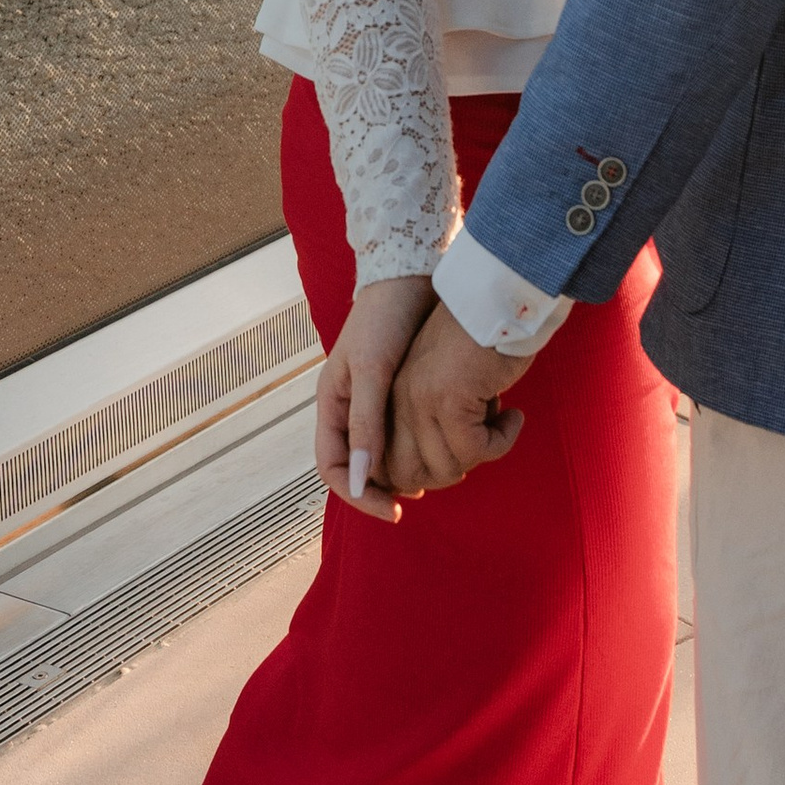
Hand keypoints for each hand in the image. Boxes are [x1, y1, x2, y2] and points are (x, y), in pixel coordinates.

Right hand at [314, 275, 433, 523]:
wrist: (413, 273)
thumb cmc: (386, 317)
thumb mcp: (372, 370)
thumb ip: (366, 423)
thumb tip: (359, 479)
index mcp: (332, 405)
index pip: (334, 469)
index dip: (359, 496)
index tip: (394, 511)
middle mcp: (351, 408)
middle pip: (361, 467)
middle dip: (388, 486)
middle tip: (422, 495)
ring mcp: (377, 400)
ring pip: (388, 452)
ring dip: (411, 467)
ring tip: (441, 473)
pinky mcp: (405, 390)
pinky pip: (410, 431)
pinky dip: (427, 444)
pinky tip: (452, 444)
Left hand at [385, 300, 533, 495]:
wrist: (494, 298)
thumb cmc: (477, 339)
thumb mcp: (441, 384)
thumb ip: (430, 423)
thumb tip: (444, 471)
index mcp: (388, 400)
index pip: (385, 466)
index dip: (421, 477)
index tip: (459, 463)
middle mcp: (395, 404)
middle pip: (411, 476)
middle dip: (451, 472)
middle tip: (480, 446)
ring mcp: (419, 403)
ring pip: (447, 468)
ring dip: (482, 452)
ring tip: (497, 420)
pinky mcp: (448, 402)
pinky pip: (478, 450)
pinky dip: (503, 440)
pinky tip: (513, 415)